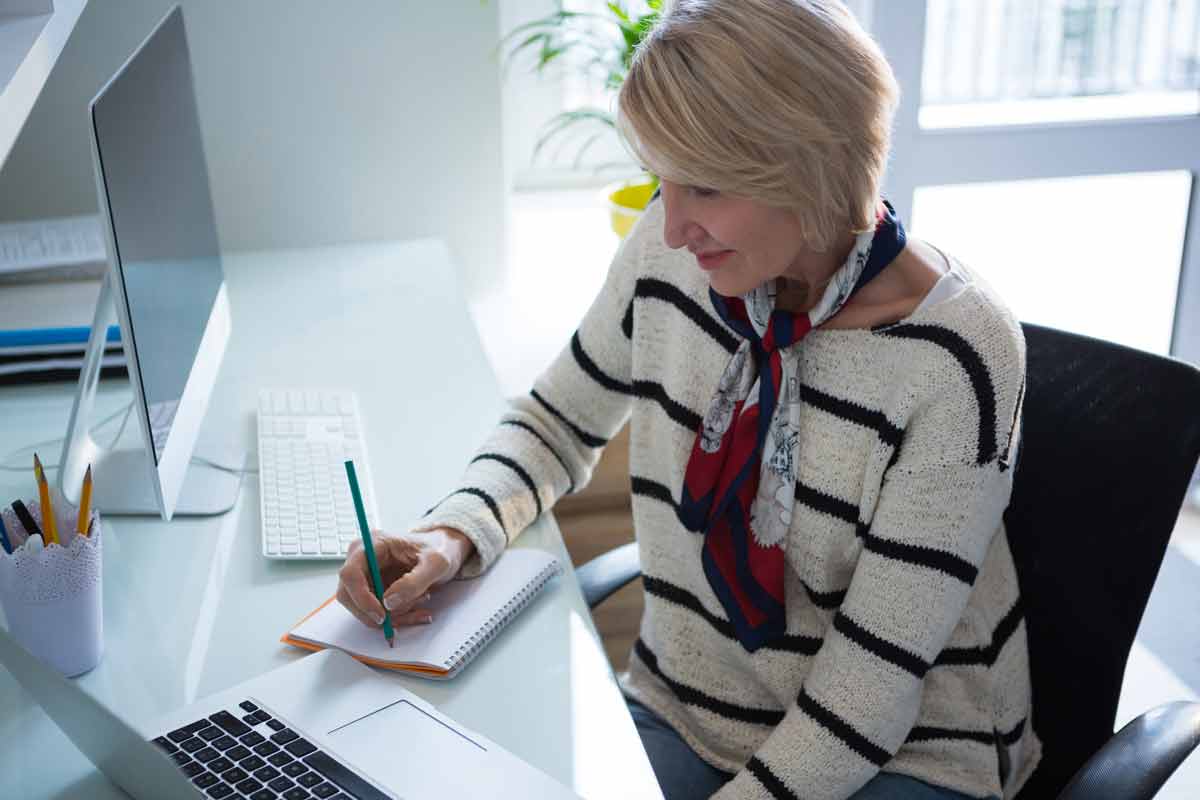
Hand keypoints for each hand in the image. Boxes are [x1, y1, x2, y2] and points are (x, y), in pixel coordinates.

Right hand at [336, 527, 475, 629]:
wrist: (445, 550)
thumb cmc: (440, 548)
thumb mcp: (437, 563)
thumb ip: (414, 581)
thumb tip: (388, 602)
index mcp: (374, 544)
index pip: (350, 573)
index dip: (361, 598)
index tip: (382, 614)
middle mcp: (363, 559)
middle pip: (349, 595)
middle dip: (376, 612)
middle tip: (406, 614)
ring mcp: (367, 575)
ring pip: (362, 608)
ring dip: (390, 616)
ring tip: (419, 604)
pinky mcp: (373, 589)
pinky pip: (375, 612)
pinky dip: (395, 618)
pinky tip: (416, 609)